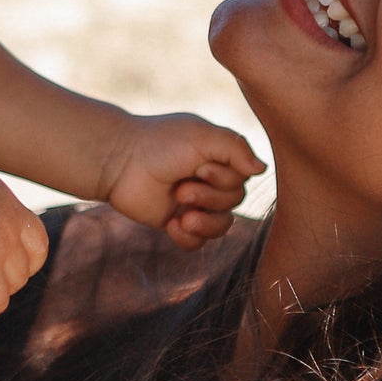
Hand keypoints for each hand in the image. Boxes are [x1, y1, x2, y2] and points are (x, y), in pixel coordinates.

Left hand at [100, 111, 265, 250]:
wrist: (119, 162)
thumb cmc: (160, 143)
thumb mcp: (203, 136)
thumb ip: (236, 148)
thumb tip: (262, 169)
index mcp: (218, 157)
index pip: (243, 180)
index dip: (226, 179)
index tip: (200, 166)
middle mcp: (209, 180)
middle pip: (234, 203)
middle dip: (210, 198)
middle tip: (181, 187)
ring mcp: (193, 203)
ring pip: (221, 226)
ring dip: (204, 223)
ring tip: (181, 215)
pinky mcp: (175, 222)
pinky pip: (197, 243)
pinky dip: (188, 238)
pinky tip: (172, 225)